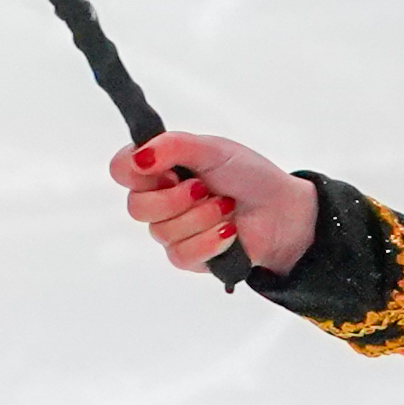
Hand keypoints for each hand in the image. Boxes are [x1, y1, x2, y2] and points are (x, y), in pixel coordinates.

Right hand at [108, 132, 318, 278]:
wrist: (283, 212)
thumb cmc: (249, 175)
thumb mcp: (213, 149)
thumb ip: (173, 146)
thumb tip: (139, 156)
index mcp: (160, 169)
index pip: (121, 169)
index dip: (136, 170)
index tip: (167, 169)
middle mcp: (159, 200)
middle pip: (136, 207)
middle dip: (176, 198)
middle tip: (203, 188)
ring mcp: (171, 231)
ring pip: (161, 232)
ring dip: (201, 217)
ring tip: (225, 207)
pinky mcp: (187, 258)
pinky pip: (181, 254)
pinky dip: (210, 240)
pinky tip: (229, 231)